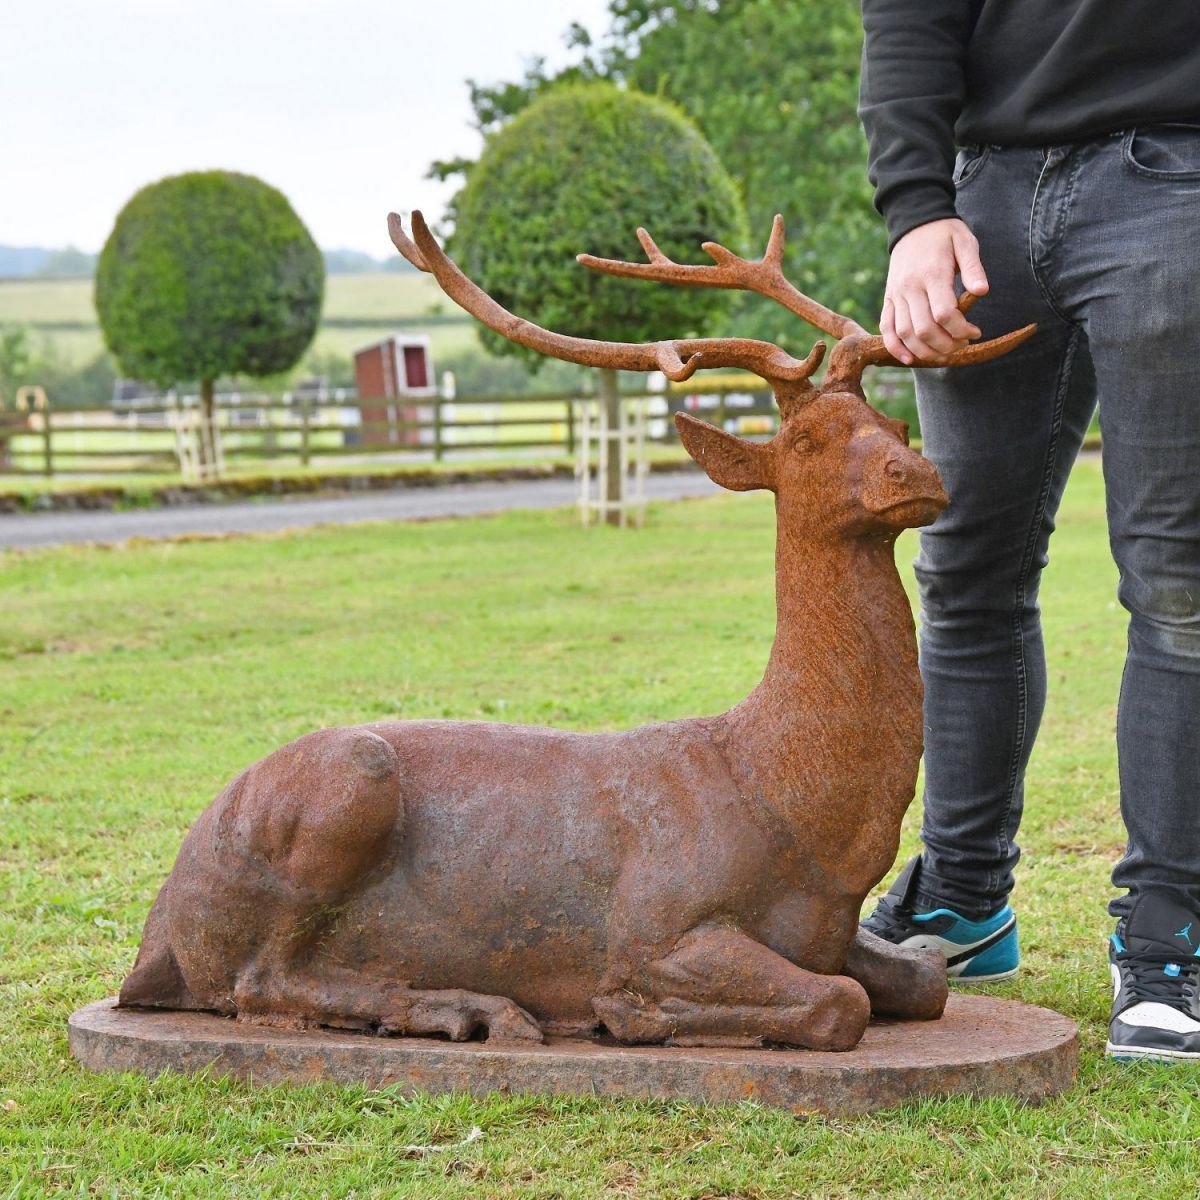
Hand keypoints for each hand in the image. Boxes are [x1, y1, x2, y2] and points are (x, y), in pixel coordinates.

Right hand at [881, 218, 988, 364]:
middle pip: (925, 329)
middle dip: (946, 345)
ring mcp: (896, 295)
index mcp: (932, 274)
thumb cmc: (945, 234)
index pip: (944, 314)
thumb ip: (973, 268)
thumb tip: (982, 291)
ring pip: (905, 334)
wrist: (914, 223)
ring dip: (925, 351)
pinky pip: (886, 329)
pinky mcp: (889, 299)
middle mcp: (910, 288)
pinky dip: (895, 348)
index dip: (961, 329)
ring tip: (944, 353)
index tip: (975, 332)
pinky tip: (909, 360)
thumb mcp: (965, 242)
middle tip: (963, 345)